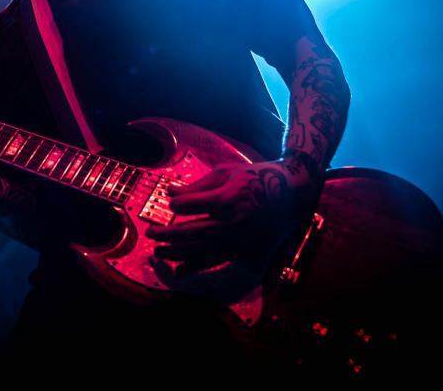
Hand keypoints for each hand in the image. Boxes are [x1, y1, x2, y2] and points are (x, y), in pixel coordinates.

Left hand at [144, 160, 308, 276]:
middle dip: (168, 234)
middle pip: (192, 231)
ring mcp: (239, 239)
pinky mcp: (245, 250)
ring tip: (158, 252)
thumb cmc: (255, 176)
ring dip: (177, 252)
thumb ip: (197, 185)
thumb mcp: (226, 172)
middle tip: (150, 233)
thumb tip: (169, 191)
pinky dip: (197, 267)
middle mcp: (231, 222)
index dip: (177, 204)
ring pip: (201, 250)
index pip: (191, 205)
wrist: (292, 191)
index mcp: (227, 198)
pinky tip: (180, 271)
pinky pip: (217, 261)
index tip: (170, 203)